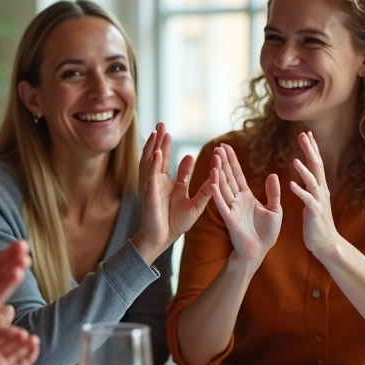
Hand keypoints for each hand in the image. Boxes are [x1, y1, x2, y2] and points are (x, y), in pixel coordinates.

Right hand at [133, 123, 213, 261]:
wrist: (162, 240)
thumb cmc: (175, 224)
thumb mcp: (195, 205)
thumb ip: (205, 190)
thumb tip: (215, 175)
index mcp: (166, 185)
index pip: (167, 162)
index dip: (168, 149)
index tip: (172, 135)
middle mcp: (156, 183)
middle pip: (157, 157)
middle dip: (159, 141)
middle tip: (162, 124)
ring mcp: (151, 187)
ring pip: (150, 162)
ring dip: (153, 146)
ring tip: (158, 131)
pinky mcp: (149, 195)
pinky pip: (150, 177)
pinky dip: (152, 164)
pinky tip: (155, 152)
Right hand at [208, 143, 282, 262]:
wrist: (260, 252)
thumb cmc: (266, 233)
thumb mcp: (275, 209)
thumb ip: (273, 193)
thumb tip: (273, 175)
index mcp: (246, 196)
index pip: (237, 175)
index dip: (232, 161)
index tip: (226, 146)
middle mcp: (236, 200)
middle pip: (228, 178)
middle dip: (223, 163)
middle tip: (217, 147)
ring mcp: (232, 209)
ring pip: (223, 189)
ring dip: (218, 174)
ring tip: (215, 160)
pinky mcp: (230, 220)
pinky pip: (222, 205)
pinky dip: (217, 194)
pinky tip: (213, 182)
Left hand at [289, 131, 341, 253]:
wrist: (325, 243)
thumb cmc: (317, 222)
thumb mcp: (313, 200)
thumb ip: (310, 186)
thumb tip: (304, 173)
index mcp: (319, 187)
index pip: (316, 163)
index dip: (312, 148)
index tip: (306, 133)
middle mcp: (321, 191)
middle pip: (316, 166)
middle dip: (310, 150)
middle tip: (303, 134)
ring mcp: (319, 201)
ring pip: (313, 181)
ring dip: (304, 170)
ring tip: (295, 159)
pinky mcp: (314, 212)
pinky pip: (307, 200)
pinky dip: (300, 191)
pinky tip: (291, 184)